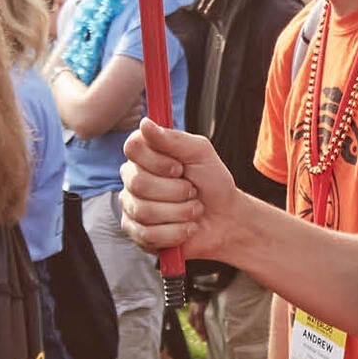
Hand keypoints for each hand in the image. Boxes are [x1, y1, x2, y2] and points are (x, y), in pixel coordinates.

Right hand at [120, 119, 236, 259]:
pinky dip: (177, 233)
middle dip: (176, 191)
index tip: (180, 167)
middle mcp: (133, 178)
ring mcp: (132, 206)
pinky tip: (186, 228)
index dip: (158, 160)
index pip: (132, 147)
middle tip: (192, 191)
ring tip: (193, 210)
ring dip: (180, 213)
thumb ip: (173, 139)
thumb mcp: (201, 153)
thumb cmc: (212, 182)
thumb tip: (145, 123)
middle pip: (138, 182)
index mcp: (145, 154)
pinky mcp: (137, 233)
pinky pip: (148, 235)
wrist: (225, 218)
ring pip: (144, 211)